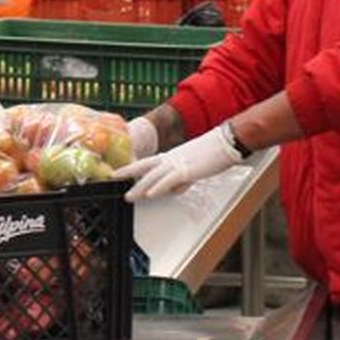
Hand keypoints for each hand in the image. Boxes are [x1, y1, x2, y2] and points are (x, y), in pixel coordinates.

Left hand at [115, 124, 242, 201]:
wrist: (226, 142)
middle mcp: (171, 158)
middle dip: (127, 173)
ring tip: (129, 196)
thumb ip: (182, 178)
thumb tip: (175, 189)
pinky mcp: (188, 169)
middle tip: (113, 178)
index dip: (132, 167)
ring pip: (153, 176)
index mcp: (172, 156)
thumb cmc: (213, 153)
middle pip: (144, 166)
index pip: (147, 162)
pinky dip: (159, 187)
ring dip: (140, 187)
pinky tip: (151, 194)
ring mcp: (178, 163)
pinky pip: (170, 180)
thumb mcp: (194, 167)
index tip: (119, 172)